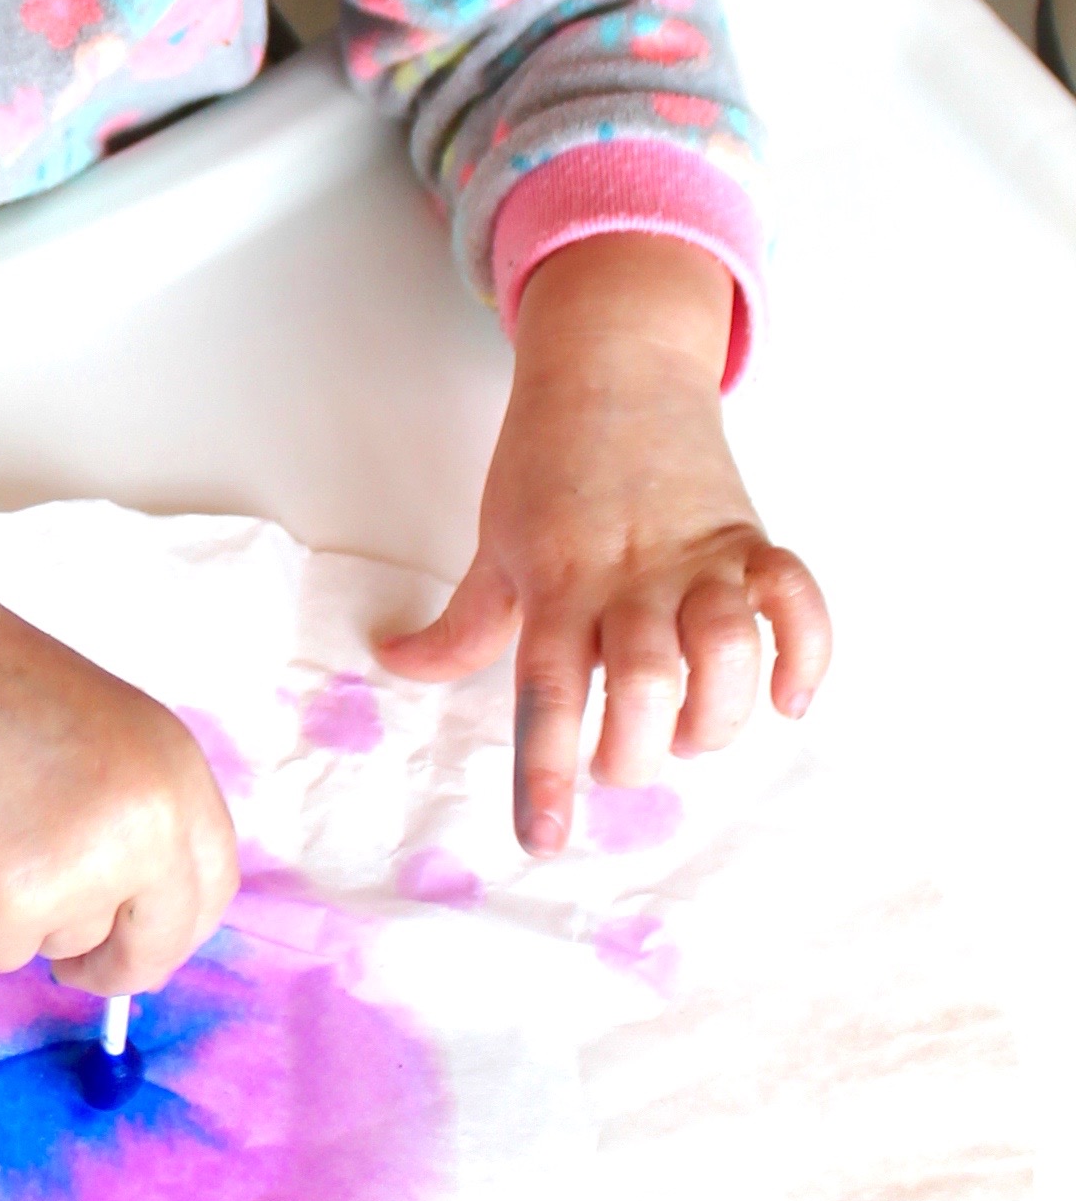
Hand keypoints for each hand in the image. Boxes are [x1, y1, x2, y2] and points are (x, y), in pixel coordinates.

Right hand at [0, 469, 236, 993]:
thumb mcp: (103, 736)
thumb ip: (135, 813)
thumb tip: (135, 915)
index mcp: (176, 773)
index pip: (211, 886)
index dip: (173, 926)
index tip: (140, 941)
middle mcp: (148, 824)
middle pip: (156, 944)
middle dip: (113, 968)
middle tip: (73, 967)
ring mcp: (85, 865)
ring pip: (70, 944)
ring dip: (26, 915)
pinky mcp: (10, 899)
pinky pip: (0, 951)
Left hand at [380, 236, 829, 852]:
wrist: (614, 364)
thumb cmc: (546, 464)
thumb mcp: (494, 545)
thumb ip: (459, 626)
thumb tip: (395, 667)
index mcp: (557, 585)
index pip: (546, 692)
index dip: (547, 771)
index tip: (545, 836)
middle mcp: (631, 578)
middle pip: (645, 686)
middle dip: (635, 753)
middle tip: (619, 759)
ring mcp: (699, 559)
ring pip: (725, 654)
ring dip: (714, 716)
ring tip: (687, 727)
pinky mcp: (751, 541)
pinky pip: (796, 602)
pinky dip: (805, 656)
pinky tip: (790, 701)